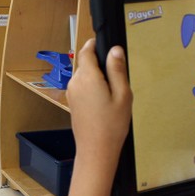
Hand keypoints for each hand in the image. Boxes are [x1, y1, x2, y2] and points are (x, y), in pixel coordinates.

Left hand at [66, 39, 131, 167]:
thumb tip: (115, 49)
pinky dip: (92, 88)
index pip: (86, 50)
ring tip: (112, 94)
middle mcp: (75, 82)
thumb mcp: (122, 95)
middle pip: (86, 62)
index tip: (107, 46)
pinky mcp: (72, 102)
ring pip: (84, 75)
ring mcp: (71, 92)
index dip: (95, 44)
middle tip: (117, 79)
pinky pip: (82, 86)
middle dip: (100, 64)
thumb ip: (117, 69)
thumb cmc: (112, 125)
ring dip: (97, 77)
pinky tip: (104, 102)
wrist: (96, 151)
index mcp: (88, 77)